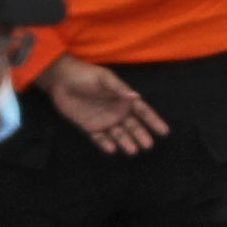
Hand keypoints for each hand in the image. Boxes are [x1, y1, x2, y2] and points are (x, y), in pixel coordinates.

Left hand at [48, 61, 162, 155]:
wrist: (61, 80)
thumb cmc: (86, 75)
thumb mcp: (104, 78)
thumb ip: (119, 89)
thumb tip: (136, 97)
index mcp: (123, 100)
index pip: (142, 112)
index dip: (153, 121)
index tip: (164, 131)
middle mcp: (117, 112)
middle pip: (133, 126)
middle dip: (141, 135)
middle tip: (148, 145)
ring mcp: (104, 120)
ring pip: (118, 134)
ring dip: (126, 142)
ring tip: (133, 151)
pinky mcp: (90, 127)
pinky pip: (99, 138)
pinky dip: (105, 144)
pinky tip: (112, 149)